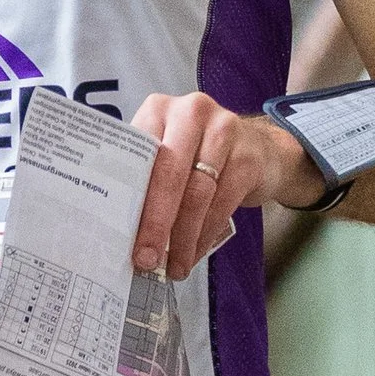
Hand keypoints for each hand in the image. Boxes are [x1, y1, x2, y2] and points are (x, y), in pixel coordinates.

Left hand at [128, 92, 325, 279]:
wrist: (259, 148)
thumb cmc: (198, 155)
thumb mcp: (167, 152)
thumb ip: (143, 177)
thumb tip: (115, 230)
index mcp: (158, 110)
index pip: (139, 157)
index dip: (127, 200)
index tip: (119, 237)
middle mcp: (191, 113)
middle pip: (169, 174)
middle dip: (156, 224)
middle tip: (147, 260)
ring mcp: (224, 131)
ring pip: (197, 194)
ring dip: (183, 238)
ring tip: (174, 265)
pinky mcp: (248, 157)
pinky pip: (222, 204)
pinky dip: (205, 235)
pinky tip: (194, 253)